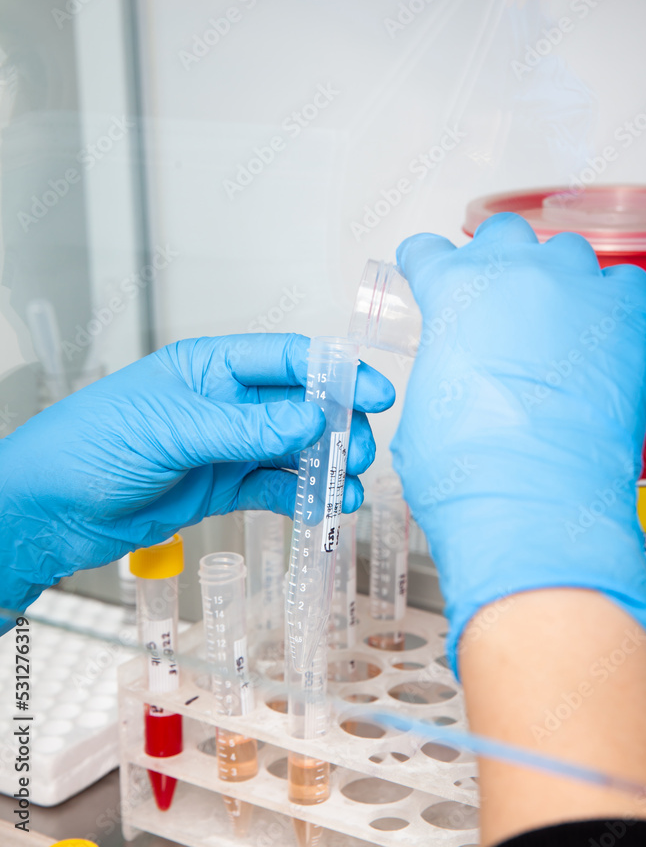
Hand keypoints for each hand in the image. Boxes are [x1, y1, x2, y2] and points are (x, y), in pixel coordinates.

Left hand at [0, 333, 393, 614]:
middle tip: (359, 449)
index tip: (373, 393)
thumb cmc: (90, 445)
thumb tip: (312, 419)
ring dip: (327, 465)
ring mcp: (226, 447)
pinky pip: (275, 488)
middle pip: (301, 405)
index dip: (335, 373)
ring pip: (294, 450)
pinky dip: (304, 498)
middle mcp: (225, 403)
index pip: (287, 359)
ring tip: (350, 484)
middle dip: (338, 424)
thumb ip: (246, 428)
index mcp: (211, 366)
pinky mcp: (221, 488)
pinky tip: (327, 507)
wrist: (48, 509)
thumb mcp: (172, 429)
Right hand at [391, 213, 645, 674]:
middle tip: (496, 298)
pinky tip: (599, 333)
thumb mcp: (421, 410)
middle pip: (501, 234)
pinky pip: (623, 283)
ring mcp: (575, 289)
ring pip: (564, 251)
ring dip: (553, 278)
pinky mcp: (626, 317)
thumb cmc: (471, 472)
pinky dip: (611, 301)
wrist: (534, 507)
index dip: (423, 263)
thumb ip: (438, 366)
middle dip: (494, 260)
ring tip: (554, 320)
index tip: (427, 268)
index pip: (427, 251)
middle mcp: (514, 274)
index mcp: (453, 291)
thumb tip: (456, 371)